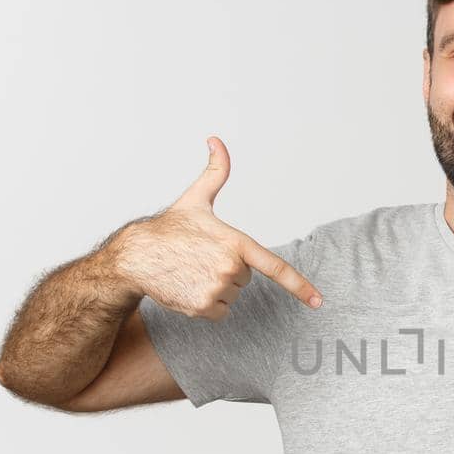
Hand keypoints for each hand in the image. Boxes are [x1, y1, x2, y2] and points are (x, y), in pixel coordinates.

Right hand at [112, 136, 322, 318]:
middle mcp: (229, 268)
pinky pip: (220, 312)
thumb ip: (215, 171)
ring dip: (217, 288)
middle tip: (202, 258)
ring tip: (193, 271)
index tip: (318, 302)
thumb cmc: (168, 228)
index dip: (299, 286)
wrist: (135, 256)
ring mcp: (216, 289)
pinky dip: (207, 305)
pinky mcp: (202, 308)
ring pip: (233, 296)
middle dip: (228, 270)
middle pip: (246, 278)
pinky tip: (189, 287)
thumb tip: (216, 140)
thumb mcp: (195, 198)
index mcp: (235, 242)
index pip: (274, 266)